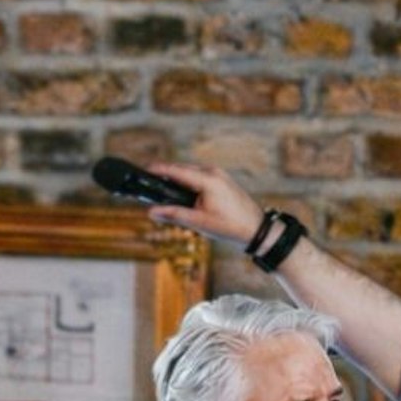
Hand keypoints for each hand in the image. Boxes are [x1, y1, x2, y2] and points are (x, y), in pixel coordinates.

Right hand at [144, 161, 265, 245]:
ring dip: (177, 180)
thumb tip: (152, 212)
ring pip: (190, 173)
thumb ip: (174, 215)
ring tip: (163, 191)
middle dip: (166, 177)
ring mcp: (219, 174)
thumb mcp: (199, 223)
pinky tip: (181, 194)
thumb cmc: (231, 227)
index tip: (143, 170)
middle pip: (181, 170)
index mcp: (208, 180)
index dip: (158, 170)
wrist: (256, 230)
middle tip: (149, 186)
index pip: (176, 170)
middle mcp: (213, 172)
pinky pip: (199, 176)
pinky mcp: (221, 180)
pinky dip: (188, 183)